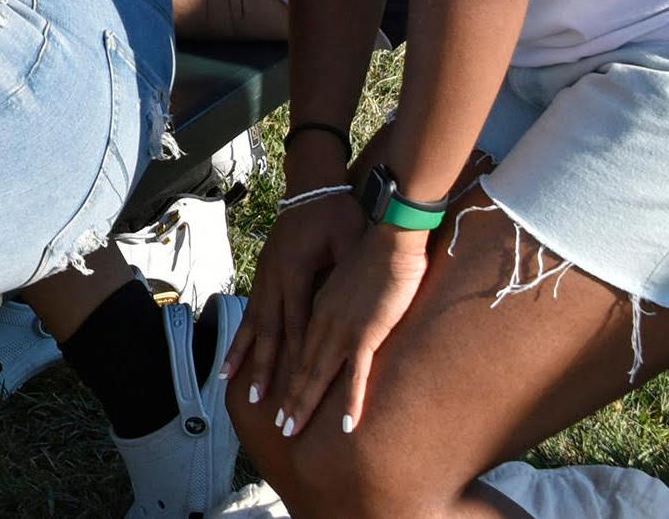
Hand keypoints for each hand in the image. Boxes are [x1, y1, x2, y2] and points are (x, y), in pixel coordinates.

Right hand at [221, 191, 365, 416]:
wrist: (313, 184)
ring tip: (232, 383)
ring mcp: (266, 274)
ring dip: (244, 355)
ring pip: (254, 322)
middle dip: (262, 367)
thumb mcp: (351, 237)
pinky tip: (235, 352)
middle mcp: (275, 277)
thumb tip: (359, 297)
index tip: (292, 388)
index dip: (294, 358)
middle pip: (268, 330)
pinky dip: (243, 335)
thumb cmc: (337, 211)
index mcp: (296, 270)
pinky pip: (252, 310)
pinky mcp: (266, 272)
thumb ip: (350, 268)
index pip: (296, 323)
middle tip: (258, 400)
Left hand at [265, 220, 431, 438]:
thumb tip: (346, 319)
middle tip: (281, 427)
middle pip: (302, 368)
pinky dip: (350, 402)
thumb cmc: (375, 257)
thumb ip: (344, 304)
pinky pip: (356, 376)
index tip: (279, 397)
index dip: (288, 376)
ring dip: (305, 404)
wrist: (389, 239)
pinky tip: (345, 426)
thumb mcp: (351, 284)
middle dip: (290, 400)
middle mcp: (323, 321)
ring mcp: (341, 329)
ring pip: (318, 375)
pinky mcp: (365, 334)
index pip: (298, 348)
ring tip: (292, 429)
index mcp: (318, 308)